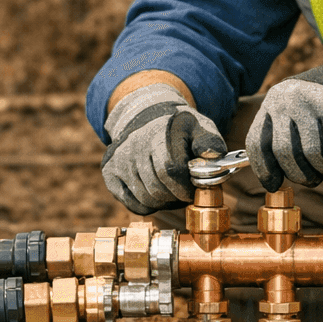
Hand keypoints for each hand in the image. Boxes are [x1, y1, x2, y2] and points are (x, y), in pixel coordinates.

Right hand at [102, 83, 225, 214]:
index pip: (169, 170)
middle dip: (177, 196)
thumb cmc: (177, 128)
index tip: (194, 187)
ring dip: (165, 202)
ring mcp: (119, 160)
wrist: (146, 116)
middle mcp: (133, 146)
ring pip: (146, 199)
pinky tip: (157, 191)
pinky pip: (133, 205)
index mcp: (157, 133)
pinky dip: (149, 205)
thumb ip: (210, 141)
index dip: (185, 186)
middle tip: (185, 191)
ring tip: (173, 189)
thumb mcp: (199, 126)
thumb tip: (212, 155)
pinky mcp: (110, 174)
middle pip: (157, 189)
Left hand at [248, 29, 322, 190]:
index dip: (264, 170)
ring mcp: (315, 101)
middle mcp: (290, 98)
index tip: (274, 184)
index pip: (257, 143)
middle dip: (302, 175)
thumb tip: (270, 181)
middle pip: (285, 154)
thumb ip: (283, 138)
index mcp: (274, 100)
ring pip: (314, 156)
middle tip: (314, 177)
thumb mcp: (297, 112)